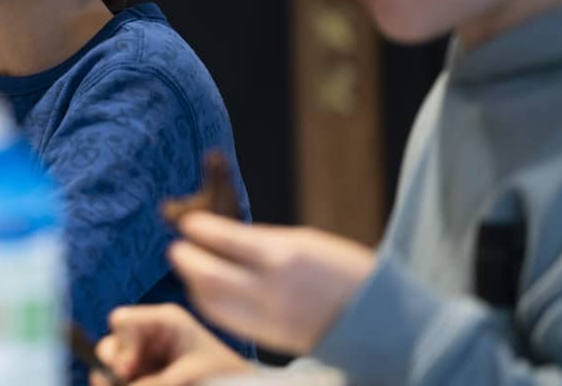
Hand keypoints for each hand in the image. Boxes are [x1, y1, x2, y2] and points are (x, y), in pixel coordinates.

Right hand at [91, 304, 253, 385]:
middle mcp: (150, 336)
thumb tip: (112, 382)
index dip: (120, 345)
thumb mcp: (189, 375)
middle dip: (114, 367)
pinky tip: (143, 385)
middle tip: (127, 380)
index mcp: (164, 322)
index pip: (122, 321)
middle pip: (112, 345)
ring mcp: (146, 357)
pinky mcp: (147, 374)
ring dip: (120, 379)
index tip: (127, 370)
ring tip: (142, 383)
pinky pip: (127, 378)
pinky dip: (128, 383)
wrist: (238, 385)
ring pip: (114, 367)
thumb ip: (152, 382)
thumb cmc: (224, 375)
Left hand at [169, 213, 375, 354]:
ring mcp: (269, 319)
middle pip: (208, 276)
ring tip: (189, 267)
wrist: (383, 322)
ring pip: (211, 302)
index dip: (199, 229)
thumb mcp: (308, 242)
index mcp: (287, 257)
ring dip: (193, 282)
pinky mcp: (269, 339)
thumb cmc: (347, 273)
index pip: (225, 240)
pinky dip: (210, 303)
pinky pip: (227, 320)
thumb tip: (222, 236)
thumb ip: (263, 242)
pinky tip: (208, 292)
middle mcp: (273, 290)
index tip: (188, 222)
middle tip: (178, 246)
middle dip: (185, 258)